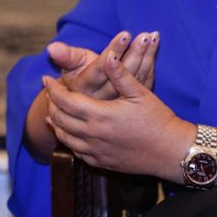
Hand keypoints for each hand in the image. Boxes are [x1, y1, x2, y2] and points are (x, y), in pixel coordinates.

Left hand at [43, 49, 189, 177]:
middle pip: (60, 119)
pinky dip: (67, 140)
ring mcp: (95, 151)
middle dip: (51, 104)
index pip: (65, 100)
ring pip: (64, 137)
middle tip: (49, 93)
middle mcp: (93, 135)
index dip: (52, 89)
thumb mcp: (140, 92)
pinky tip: (68, 134)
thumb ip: (120, 74)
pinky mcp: (101, 163)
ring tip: (52, 112)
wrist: (171, 152)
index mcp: (100, 115)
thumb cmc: (158, 119)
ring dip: (55, 123)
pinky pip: (75, 152)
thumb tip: (108, 54)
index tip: (46, 79)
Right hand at [47, 31, 159, 100]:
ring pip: (135, 78)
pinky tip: (155, 46)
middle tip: (145, 36)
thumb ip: (65, 56)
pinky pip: (144, 81)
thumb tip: (51, 47)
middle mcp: (104, 97)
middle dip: (135, 53)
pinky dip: (151, 63)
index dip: (113, 52)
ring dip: (146, 56)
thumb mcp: (68, 68)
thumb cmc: (76, 80)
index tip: (125, 34)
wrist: (83, 109)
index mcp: (86, 88)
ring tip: (153, 37)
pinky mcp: (132, 100)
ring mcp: (120, 101)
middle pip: (122, 74)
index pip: (101, 69)